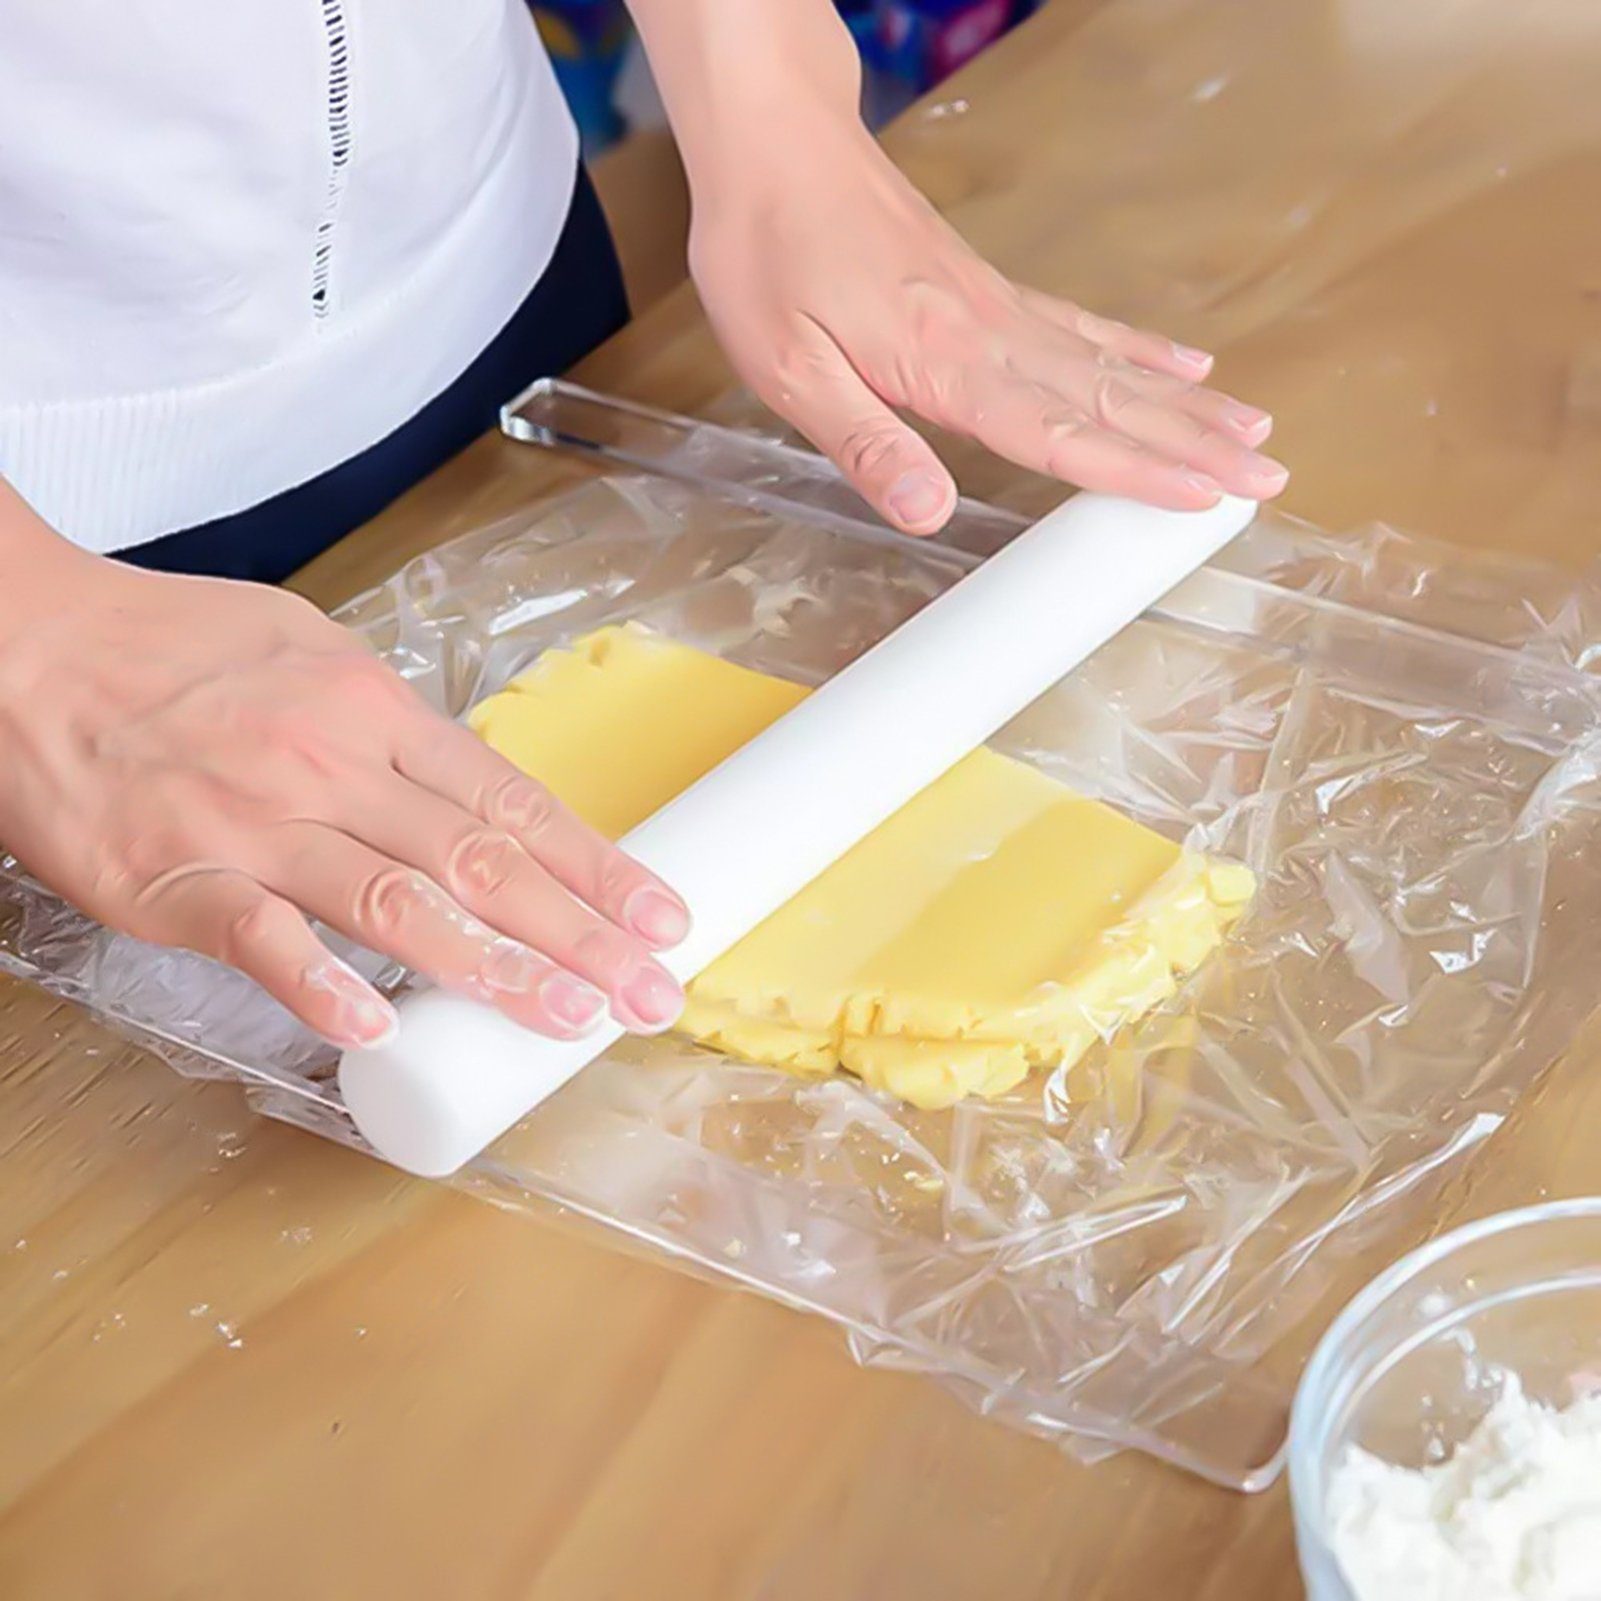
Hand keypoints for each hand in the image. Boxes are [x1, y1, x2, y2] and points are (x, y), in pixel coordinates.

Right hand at [0, 533, 690, 1051]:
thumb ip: (393, 730)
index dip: (598, 867)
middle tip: (652, 991)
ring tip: (568, 1018)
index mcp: (375, 712)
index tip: (662, 917)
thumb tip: (474, 794)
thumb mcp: (311, 655)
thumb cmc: (174, 647)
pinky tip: (377, 1032)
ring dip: (492, 968)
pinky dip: (319, 985)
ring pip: (397, 905)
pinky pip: (260, 939)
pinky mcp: (175, 877)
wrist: (29, 642)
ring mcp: (257, 825)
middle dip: (582, 934)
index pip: (514, 804)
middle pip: (482, 862)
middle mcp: (333, 768)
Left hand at [688, 113, 1287, 534]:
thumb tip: (928, 516)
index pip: (1056, 432)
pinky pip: (1082, 325)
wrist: (774, 143)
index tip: (1202, 498)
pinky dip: (1138, 350)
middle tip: (1266, 478)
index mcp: (943, 363)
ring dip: (1185, 404)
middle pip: (1108, 399)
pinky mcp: (989, 288)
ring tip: (1253, 432)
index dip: (1132, 471)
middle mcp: (988, 333)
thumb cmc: (768, 254)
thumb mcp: (788, 368)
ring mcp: (997, 306)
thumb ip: (865, 444)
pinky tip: (1182, 365)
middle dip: (1193, 443)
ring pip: (1110, 364)